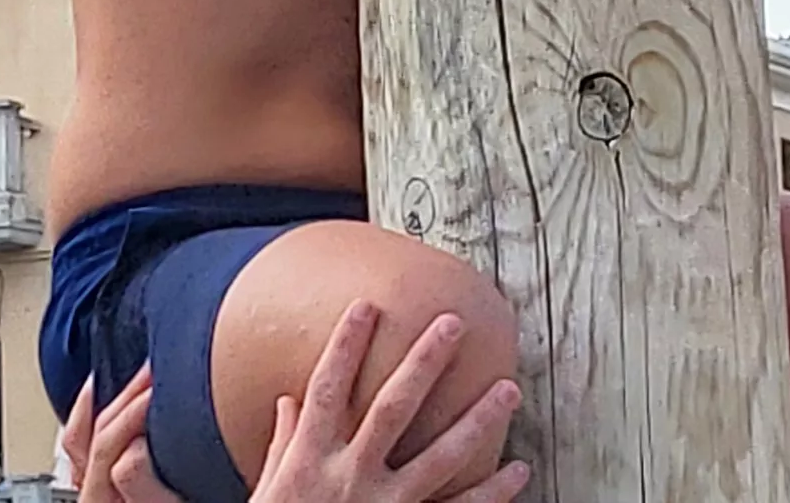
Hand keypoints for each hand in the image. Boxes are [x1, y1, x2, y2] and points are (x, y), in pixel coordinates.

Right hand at [65, 306, 532, 502]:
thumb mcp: (269, 489)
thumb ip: (283, 445)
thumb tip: (287, 401)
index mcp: (311, 458)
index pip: (328, 390)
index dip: (345, 347)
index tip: (367, 305)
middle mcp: (349, 476)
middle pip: (392, 409)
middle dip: (423, 364)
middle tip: (453, 323)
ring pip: (438, 458)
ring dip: (477, 423)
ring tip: (508, 389)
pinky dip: (492, 492)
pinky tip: (520, 468)